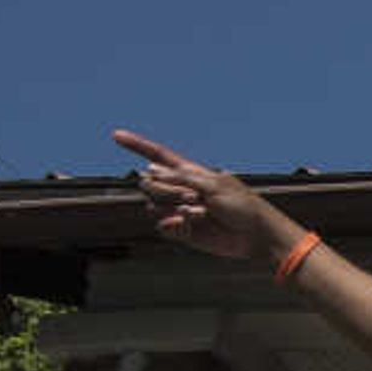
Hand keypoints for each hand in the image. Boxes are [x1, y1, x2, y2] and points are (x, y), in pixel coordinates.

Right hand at [114, 128, 296, 264]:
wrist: (255, 235)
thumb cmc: (243, 206)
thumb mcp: (214, 184)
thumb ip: (182, 178)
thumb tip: (150, 170)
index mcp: (190, 173)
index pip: (158, 156)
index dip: (136, 145)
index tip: (116, 135)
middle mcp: (181, 190)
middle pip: (151, 184)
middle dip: (168, 190)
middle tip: (196, 197)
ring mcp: (179, 210)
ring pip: (153, 206)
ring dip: (174, 208)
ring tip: (201, 212)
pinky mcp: (182, 231)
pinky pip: (162, 226)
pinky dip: (173, 225)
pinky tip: (189, 224)